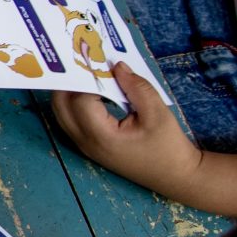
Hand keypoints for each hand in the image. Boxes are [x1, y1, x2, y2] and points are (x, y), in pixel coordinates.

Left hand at [52, 64, 202, 197]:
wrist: (176, 176)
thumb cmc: (169, 147)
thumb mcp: (158, 114)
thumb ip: (137, 88)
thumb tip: (116, 66)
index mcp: (101, 136)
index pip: (81, 100)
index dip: (88, 78)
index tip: (99, 61)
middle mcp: (85, 142)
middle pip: (60, 105)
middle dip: (70, 81)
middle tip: (86, 61)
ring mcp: (84, 146)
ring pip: (61, 112)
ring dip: (70, 91)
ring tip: (88, 73)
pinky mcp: (88, 146)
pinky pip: (70, 119)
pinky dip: (74, 102)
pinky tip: (91, 89)